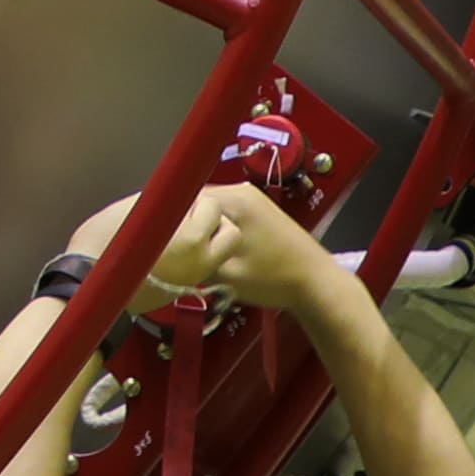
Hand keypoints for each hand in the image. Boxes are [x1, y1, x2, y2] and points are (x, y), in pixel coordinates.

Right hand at [152, 181, 337, 313]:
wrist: (316, 284)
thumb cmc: (272, 278)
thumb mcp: (225, 272)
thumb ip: (193, 255)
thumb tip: (165, 250)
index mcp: (233, 198)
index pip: (183, 199)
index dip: (166, 221)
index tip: (157, 243)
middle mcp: (242, 191)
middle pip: (197, 204)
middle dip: (183, 226)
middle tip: (171, 252)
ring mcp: (253, 200)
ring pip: (211, 212)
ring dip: (200, 231)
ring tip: (190, 254)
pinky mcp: (259, 213)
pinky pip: (226, 217)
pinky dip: (215, 232)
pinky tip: (211, 252)